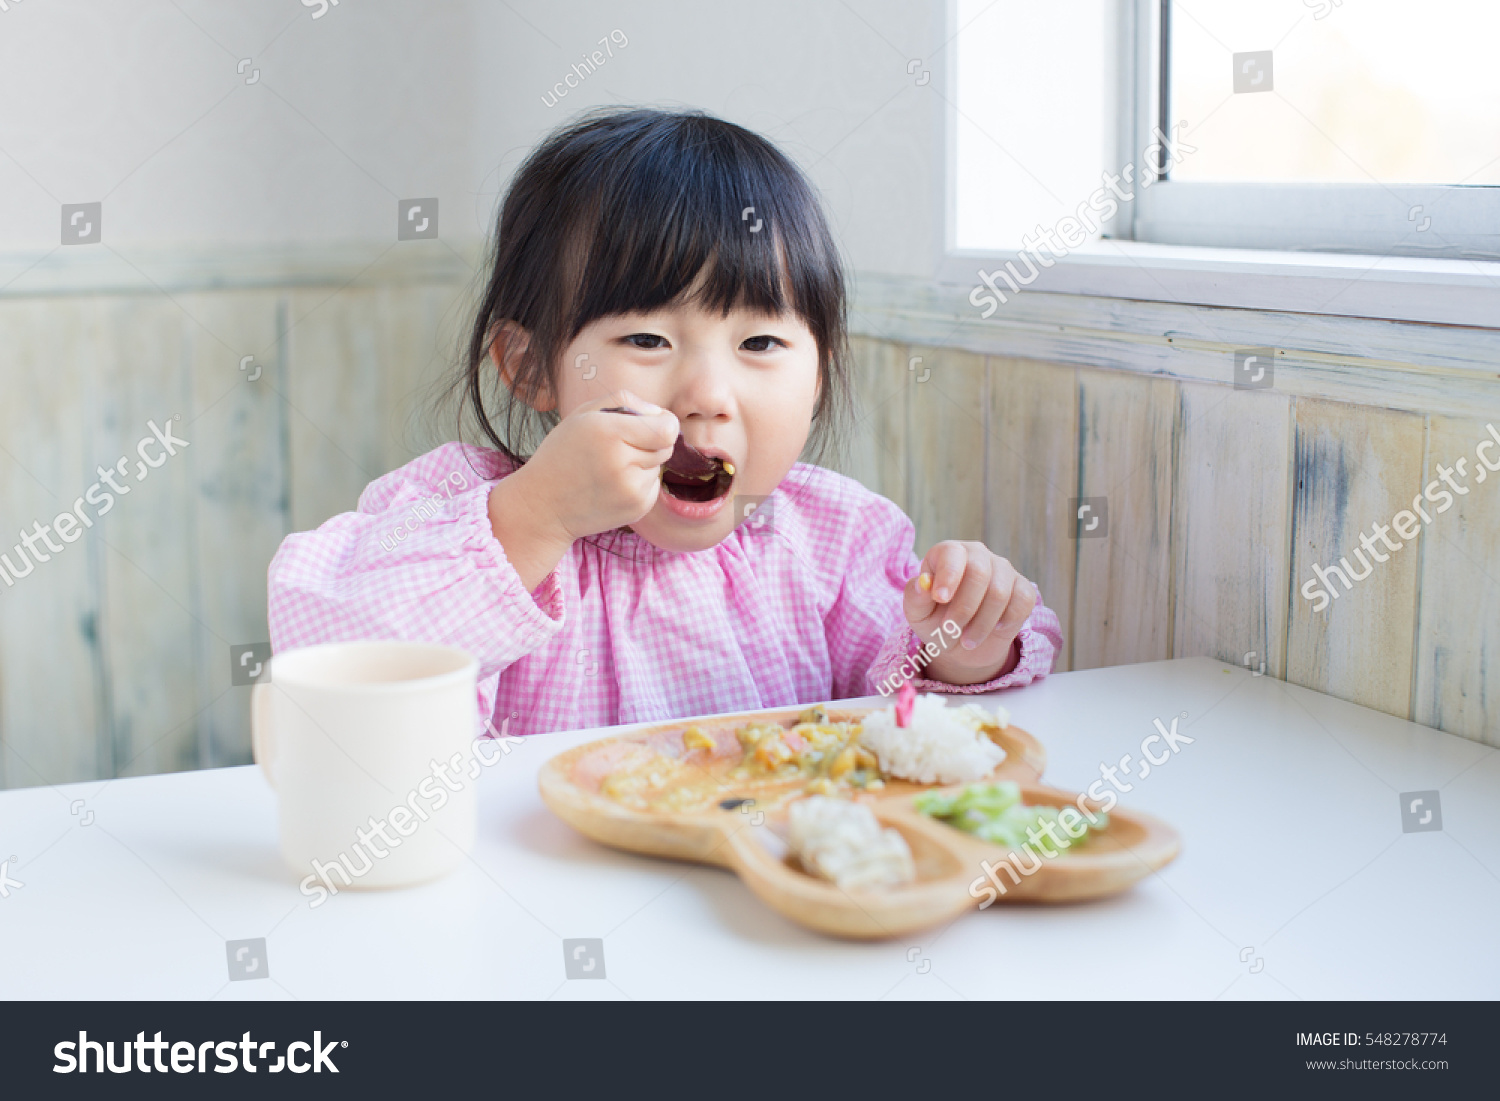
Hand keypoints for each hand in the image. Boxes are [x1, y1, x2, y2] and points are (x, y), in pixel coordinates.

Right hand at [489, 390, 676, 588]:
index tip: (654, 424)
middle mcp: (621, 462)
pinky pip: (653, 486)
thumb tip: (661, 414)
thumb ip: (624, 401)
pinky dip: (638, 483)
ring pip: (658, 467)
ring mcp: (630, 490)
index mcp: (607, 432)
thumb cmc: (563, 453)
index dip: (665, 424)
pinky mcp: (636, 509)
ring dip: (642, 464)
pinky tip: (611, 486)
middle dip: (650, 443)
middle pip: (665, 447)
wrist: (543, 506)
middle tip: (620, 447)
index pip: (666, 428)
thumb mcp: (582, 415)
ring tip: (609, 469)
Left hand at [902, 541, 1035, 685]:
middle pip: (979, 572)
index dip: (948, 576)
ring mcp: (1004, 570)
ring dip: (981, 623)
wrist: (962, 644)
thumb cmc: (936, 621)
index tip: (940, 599)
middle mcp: (978, 555)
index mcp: (949, 553)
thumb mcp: (918, 614)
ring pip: (999, 592)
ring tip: (967, 641)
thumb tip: (923, 584)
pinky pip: (1023, 601)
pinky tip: (994, 629)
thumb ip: (916, 597)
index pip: (952, 554)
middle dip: (964, 607)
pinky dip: (1007, 621)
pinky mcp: (1023, 589)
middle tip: (950, 629)